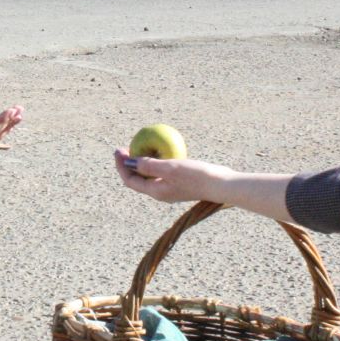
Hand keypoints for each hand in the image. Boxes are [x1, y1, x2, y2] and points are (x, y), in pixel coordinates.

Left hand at [113, 149, 227, 203]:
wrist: (221, 185)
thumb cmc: (196, 176)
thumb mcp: (170, 168)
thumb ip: (149, 165)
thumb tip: (129, 161)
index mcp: (155, 191)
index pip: (130, 180)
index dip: (121, 166)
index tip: (118, 151)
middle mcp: (161, 192)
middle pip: (137, 179)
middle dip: (128, 164)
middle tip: (124, 148)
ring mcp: (171, 189)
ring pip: (149, 176)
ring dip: (141, 163)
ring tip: (138, 148)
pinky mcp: (180, 183)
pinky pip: (161, 173)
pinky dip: (155, 163)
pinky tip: (160, 152)